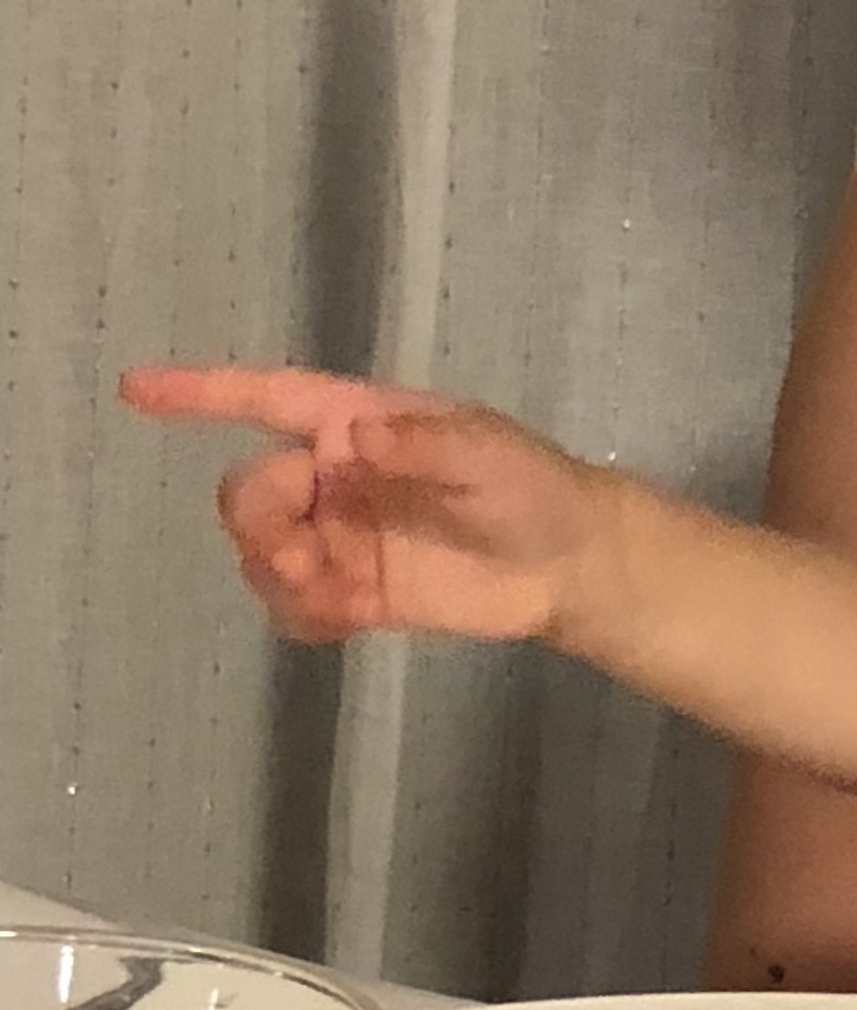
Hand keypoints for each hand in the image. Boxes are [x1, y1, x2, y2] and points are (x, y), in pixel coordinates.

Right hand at [121, 365, 605, 649]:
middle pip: (246, 493)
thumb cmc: (530, 485)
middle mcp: (331, 477)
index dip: (198, 393)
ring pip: (260, 554)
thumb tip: (358, 438)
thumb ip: (426, 445)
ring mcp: (338, 538)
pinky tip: (345, 619)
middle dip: (258, 523)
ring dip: (277, 575)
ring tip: (335, 593)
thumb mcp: (489, 454)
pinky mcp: (354, 593)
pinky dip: (303, 615)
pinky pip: (295, 607)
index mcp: (353, 423)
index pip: (264, 399)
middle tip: (306, 556)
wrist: (569, 563)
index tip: (133, 390)